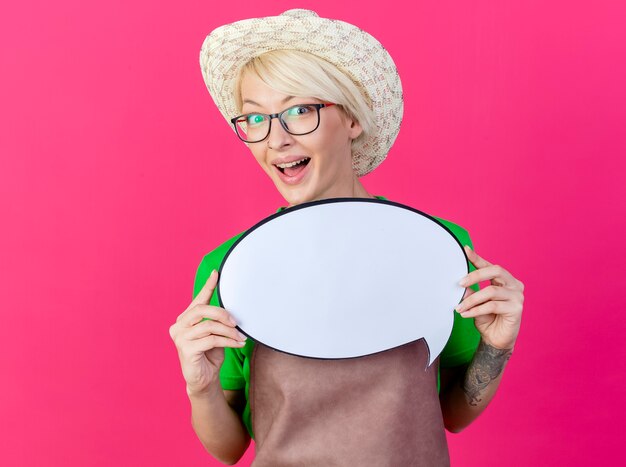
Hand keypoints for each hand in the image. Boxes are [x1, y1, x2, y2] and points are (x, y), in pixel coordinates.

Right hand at [169, 270, 246, 395]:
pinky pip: (212, 340)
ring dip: (229, 331)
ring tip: (239, 337)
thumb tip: (232, 311)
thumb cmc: (210, 355)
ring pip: (209, 326)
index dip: (208, 286)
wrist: (204, 380)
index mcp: (185, 319)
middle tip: (236, 323)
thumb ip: (217, 321)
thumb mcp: (215, 334)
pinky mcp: (186, 350)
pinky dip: (228, 341)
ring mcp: (180, 338)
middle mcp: (179, 326)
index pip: (198, 299)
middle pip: (202, 310)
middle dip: (223, 314)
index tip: (217, 273)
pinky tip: (236, 343)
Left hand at [455, 246, 523, 349]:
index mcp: (504, 280)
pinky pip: (492, 305)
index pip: (490, 266)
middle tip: (459, 283)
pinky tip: (466, 314)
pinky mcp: (517, 308)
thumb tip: (461, 283)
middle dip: (475, 275)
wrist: (495, 340)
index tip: (465, 250)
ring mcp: (517, 296)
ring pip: (490, 291)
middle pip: (495, 271)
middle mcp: (514, 285)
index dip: (478, 258)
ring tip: (459, 307)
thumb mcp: (475, 303)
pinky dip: (476, 309)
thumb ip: (470, 291)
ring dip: (471, 300)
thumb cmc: (487, 319)